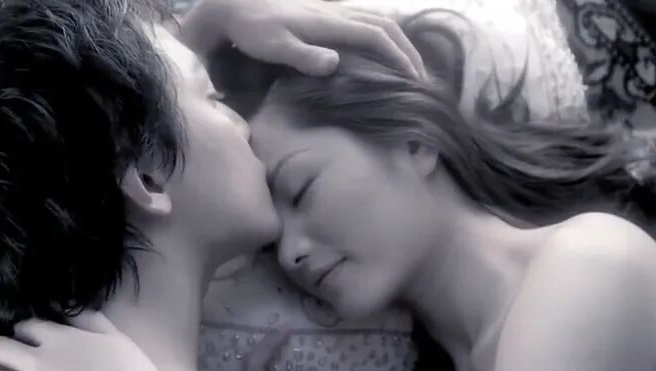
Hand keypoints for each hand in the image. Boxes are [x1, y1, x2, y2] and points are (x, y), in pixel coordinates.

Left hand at [181, 0, 424, 77]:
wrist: (235, 5)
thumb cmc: (253, 30)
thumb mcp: (274, 45)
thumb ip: (303, 56)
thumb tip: (335, 64)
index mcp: (329, 23)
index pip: (375, 36)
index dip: (397, 56)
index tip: (412, 78)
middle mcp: (336, 13)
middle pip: (383, 25)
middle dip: (406, 49)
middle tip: (420, 76)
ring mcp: (331, 11)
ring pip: (375, 20)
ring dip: (396, 41)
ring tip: (407, 64)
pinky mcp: (323, 13)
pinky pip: (362, 20)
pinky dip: (380, 34)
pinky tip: (379, 49)